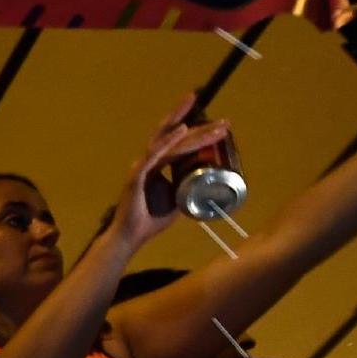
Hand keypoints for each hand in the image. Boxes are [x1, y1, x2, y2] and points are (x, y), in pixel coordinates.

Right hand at [110, 93, 230, 250]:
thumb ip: (188, 186)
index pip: (179, 142)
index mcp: (157, 164)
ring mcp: (143, 166)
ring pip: (170, 144)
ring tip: (214, 126)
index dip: (199, 132)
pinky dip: (168, 142)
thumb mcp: (178, 198)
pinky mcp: (137, 176)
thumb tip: (210, 182)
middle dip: (201, 126)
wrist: (130, 236)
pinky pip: (154, 156)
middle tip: (226, 121)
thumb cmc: (150, 219)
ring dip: (193, 133)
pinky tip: (181, 130)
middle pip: (175, 136)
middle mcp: (149, 160)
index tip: (222, 126)